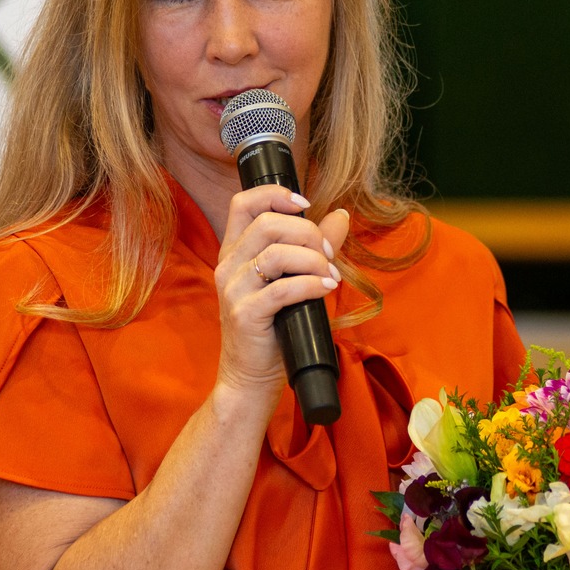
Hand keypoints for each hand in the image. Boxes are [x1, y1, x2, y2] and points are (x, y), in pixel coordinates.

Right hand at [212, 186, 349, 398]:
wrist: (251, 375)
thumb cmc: (274, 327)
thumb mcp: (293, 279)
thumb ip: (313, 245)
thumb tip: (340, 215)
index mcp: (235, 250)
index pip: (243, 203)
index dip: (275, 194)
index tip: (305, 204)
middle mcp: (228, 265)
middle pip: (267, 224)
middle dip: (308, 232)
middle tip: (329, 254)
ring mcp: (233, 289)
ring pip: (275, 253)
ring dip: (313, 260)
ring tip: (330, 275)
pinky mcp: (244, 314)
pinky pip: (282, 289)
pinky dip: (311, 284)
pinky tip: (324, 289)